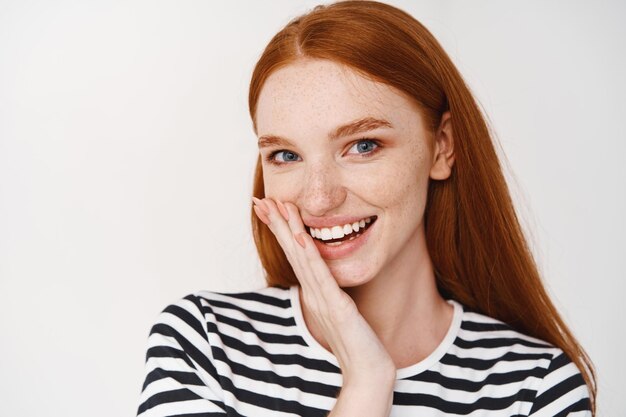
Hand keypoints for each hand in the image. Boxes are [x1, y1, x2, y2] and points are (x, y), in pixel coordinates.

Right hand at [252, 198, 395, 386]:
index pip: (295, 254)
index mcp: (315, 291)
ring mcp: (323, 299)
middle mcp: (315, 293)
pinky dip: (310, 255)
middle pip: (292, 251)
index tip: (269, 207)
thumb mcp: (339, 312)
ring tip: (277, 206)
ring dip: (288, 231)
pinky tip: (302, 237)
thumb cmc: (356, 344)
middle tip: (261, 199)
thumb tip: (322, 282)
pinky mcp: (337, 308)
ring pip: (302, 258)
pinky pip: (321, 277)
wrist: (369, 372)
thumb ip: (328, 296)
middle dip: (276, 224)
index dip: (281, 230)